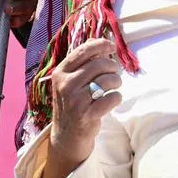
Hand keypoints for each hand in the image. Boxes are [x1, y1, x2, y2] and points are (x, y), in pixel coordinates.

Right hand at [38, 38, 122, 177]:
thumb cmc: (72, 103)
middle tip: (115, 73)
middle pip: (99, 64)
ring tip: (114, 86)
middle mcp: (66, 85)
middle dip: (112, 67)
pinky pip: (112, 98)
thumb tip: (99, 41)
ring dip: (116, 82)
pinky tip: (112, 100)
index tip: (111, 46)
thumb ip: (82, 62)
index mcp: (60, 72)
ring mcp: (75, 101)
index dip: (101, 45)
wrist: (66, 136)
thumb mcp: (70, 81)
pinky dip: (117, 97)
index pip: (84, 50)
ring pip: (107, 80)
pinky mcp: (87, 115)